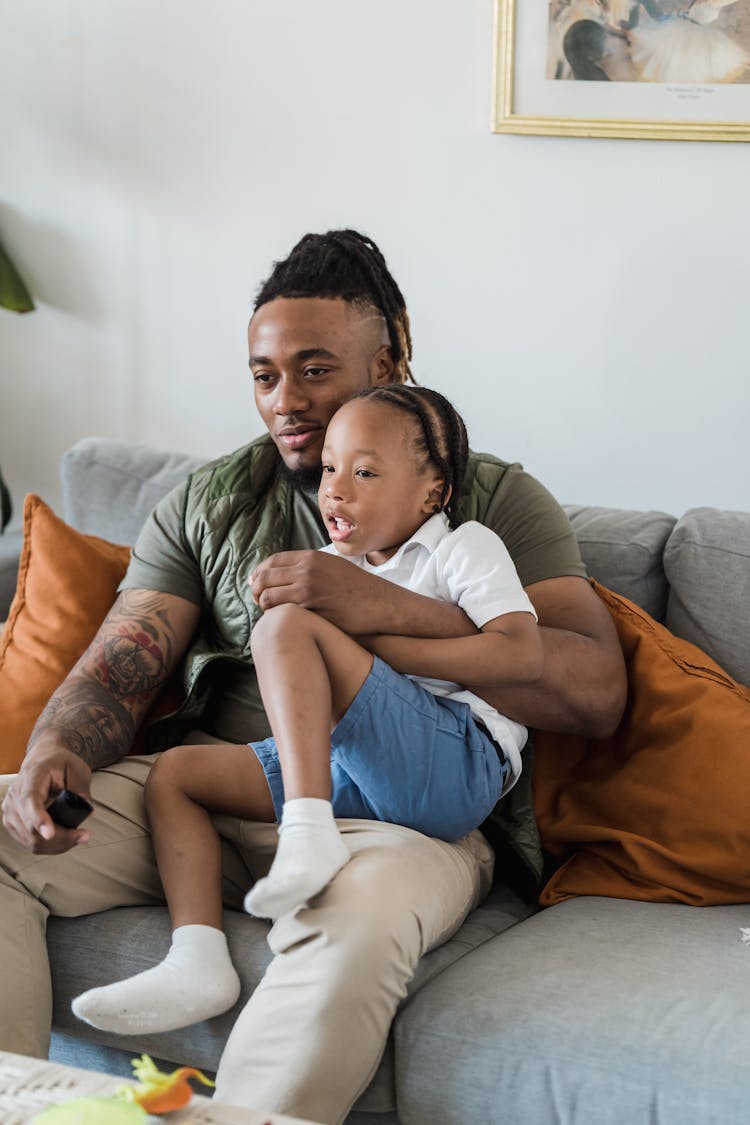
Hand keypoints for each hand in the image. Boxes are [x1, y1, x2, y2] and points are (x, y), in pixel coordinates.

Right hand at [1, 744, 92, 853]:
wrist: (42, 760)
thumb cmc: (60, 763)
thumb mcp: (77, 769)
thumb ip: (82, 789)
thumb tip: (87, 809)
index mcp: (31, 777)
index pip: (30, 801)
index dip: (39, 820)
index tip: (50, 834)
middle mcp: (15, 795)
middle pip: (32, 829)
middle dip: (61, 838)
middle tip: (84, 836)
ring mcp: (10, 810)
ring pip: (31, 841)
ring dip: (56, 845)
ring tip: (77, 836)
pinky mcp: (12, 822)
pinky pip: (29, 842)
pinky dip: (49, 845)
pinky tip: (64, 838)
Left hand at [251, 550, 394, 634]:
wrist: (381, 603)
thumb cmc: (358, 589)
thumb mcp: (333, 567)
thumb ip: (310, 566)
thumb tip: (286, 573)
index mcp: (311, 557)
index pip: (272, 561)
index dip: (259, 573)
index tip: (255, 584)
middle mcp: (306, 569)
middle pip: (264, 578)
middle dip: (256, 591)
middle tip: (258, 602)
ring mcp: (308, 588)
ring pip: (267, 597)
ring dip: (264, 607)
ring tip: (270, 613)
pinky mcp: (311, 608)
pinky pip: (281, 612)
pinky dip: (276, 617)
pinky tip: (282, 622)